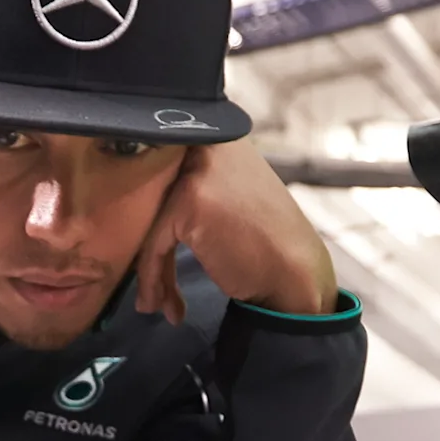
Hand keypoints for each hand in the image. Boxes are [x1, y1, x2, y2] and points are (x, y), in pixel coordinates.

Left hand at [135, 138, 339, 321]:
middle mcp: (208, 144)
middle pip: (148, 193)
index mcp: (220, 137)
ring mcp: (199, 169)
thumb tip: (146, 199)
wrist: (296, 275)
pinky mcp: (190, 199)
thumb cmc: (266, 244)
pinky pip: (154, 242)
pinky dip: (153, 276)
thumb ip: (198, 185)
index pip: (161, 167)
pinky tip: (159, 303)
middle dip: (144, 241)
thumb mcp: (235, 194)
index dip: (144, 210)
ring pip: (150, 221)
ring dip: (150, 269)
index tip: (148, 250)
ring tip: (155, 302)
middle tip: (147, 278)